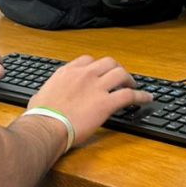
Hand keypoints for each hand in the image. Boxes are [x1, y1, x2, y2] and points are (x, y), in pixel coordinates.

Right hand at [28, 55, 152, 146]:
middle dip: (116, 69)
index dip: (98, 66)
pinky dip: (141, 96)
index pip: (88, 60)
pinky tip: (146, 99)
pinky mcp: (106, 103)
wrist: (47, 126)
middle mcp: (84, 75)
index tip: (101, 73)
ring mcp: (96, 87)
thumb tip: (40, 98)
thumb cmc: (41, 116)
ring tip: (134, 86)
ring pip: (121, 73)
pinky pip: (129, 95)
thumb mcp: (39, 96)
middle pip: (108, 62)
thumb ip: (45, 93)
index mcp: (68, 72)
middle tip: (121, 78)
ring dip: (129, 79)